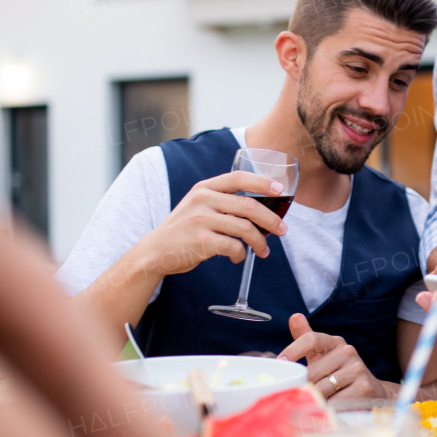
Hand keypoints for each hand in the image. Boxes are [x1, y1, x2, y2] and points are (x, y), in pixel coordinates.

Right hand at [136, 171, 287, 277]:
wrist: (155, 252)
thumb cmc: (184, 230)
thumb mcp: (198, 206)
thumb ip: (221, 202)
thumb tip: (261, 210)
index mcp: (204, 188)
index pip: (238, 178)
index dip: (261, 182)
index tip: (279, 190)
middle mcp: (203, 200)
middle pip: (249, 206)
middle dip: (271, 220)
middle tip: (282, 230)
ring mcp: (201, 220)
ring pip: (245, 228)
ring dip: (259, 242)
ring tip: (263, 251)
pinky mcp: (201, 241)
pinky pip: (234, 247)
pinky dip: (241, 255)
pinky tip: (238, 258)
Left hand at [278, 314, 387, 400]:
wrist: (372, 391)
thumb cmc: (340, 374)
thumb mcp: (323, 356)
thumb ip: (306, 338)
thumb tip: (294, 317)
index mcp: (335, 342)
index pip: (311, 339)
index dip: (294, 350)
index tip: (281, 362)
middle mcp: (348, 351)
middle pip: (312, 371)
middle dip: (304, 386)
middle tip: (300, 395)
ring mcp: (357, 369)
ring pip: (321, 388)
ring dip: (316, 399)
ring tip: (319, 402)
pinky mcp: (364, 387)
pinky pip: (334, 401)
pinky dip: (329, 407)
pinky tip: (333, 407)